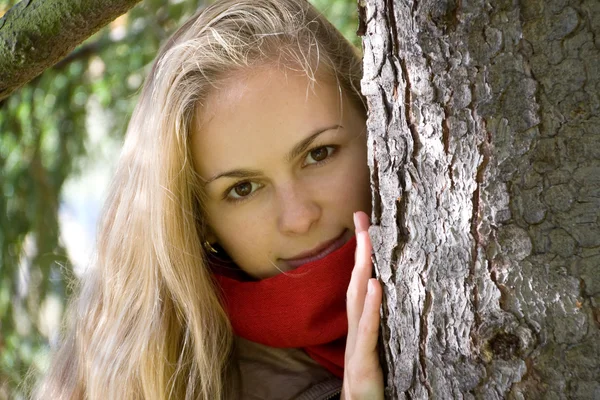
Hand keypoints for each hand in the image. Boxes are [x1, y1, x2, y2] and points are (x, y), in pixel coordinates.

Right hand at [342, 211, 383, 398]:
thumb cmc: (369, 386)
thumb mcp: (377, 350)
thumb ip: (381, 326)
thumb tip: (392, 298)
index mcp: (360, 326)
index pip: (360, 282)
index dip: (362, 254)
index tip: (366, 225)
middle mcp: (354, 330)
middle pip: (355, 282)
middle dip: (360, 249)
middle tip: (362, 217)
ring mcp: (356, 345)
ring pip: (357, 299)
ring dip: (362, 267)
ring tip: (367, 239)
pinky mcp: (363, 361)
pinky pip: (367, 329)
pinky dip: (370, 305)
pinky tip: (375, 283)